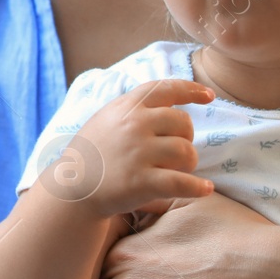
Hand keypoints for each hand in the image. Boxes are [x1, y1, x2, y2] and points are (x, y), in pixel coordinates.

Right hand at [42, 79, 215, 217]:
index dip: (191, 90)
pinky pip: (182, 182)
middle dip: (186, 138)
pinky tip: (205, 190)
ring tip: (179, 171)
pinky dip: (198, 187)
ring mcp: (138, 153)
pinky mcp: (142, 182)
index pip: (166, 88)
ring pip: (186, 152)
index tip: (208, 96)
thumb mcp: (106, 118)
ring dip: (189, 164)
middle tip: (176, 151)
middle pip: (183, 123)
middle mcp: (134, 125)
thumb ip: (133, 108)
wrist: (71, 188)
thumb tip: (171, 100)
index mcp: (126, 107)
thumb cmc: (92, 154)